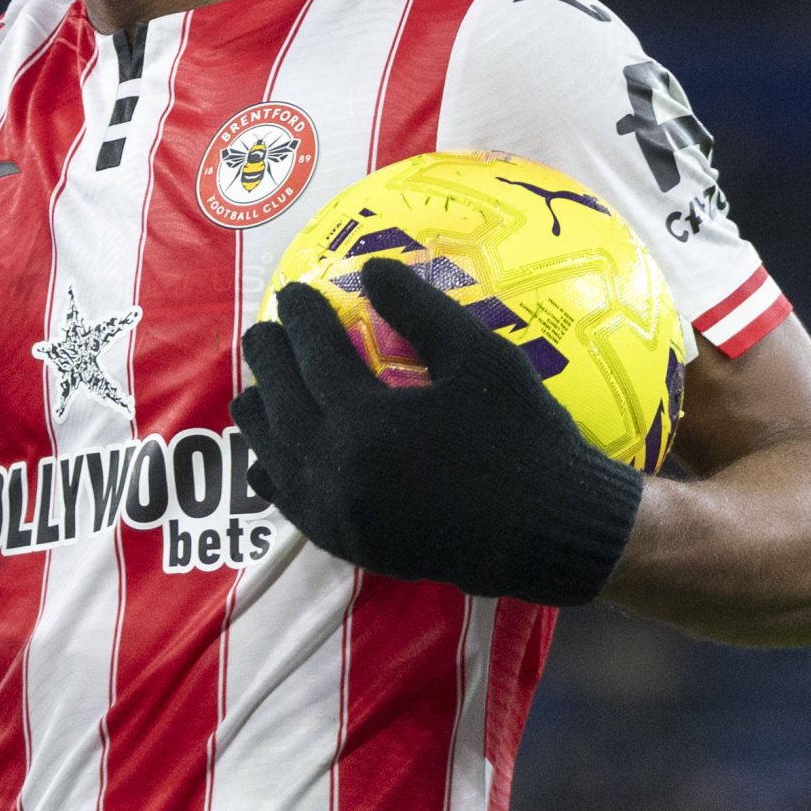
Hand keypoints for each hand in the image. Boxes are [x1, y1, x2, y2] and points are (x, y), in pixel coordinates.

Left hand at [233, 257, 644, 603]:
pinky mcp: (349, 543)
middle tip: (266, 331)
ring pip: (273, 454)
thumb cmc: (523, 436)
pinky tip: (265, 458)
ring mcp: (338, 513)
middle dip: (268, 359)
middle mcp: (337, 470)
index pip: (313, 355)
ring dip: (260, 414)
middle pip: (279, 402)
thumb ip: (420, 309)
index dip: (300, 318)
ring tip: (257, 385)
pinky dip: (272, 472)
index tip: (293, 293)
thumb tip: (372, 268)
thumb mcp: (479, 359)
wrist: (553, 532)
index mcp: (365, 421)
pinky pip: (290, 504)